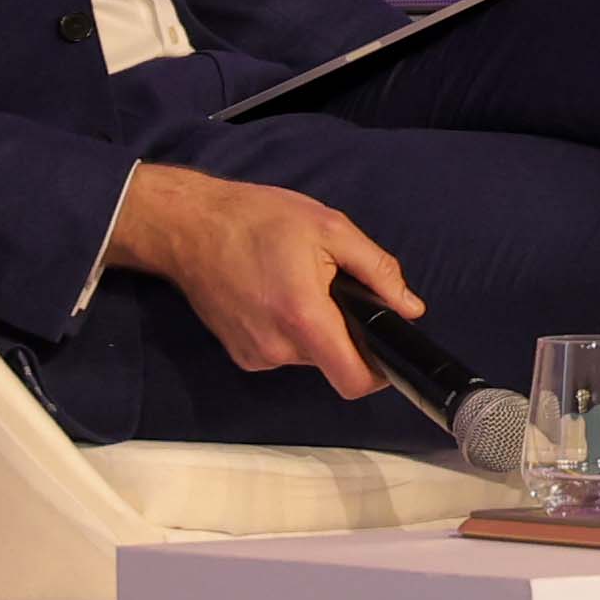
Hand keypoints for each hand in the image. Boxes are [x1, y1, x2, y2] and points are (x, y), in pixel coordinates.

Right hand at [106, 161, 422, 395]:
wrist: (189, 226)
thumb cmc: (258, 219)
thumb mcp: (331, 229)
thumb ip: (378, 272)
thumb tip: (410, 308)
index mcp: (303, 318)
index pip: (353, 380)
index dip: (379, 373)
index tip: (386, 348)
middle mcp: (277, 348)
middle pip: (334, 364)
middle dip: (346, 334)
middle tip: (336, 290)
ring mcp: (254, 355)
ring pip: (309, 357)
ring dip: (317, 330)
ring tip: (302, 285)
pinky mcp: (239, 354)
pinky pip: (283, 352)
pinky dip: (291, 332)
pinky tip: (278, 295)